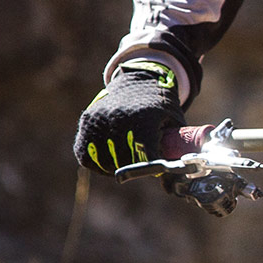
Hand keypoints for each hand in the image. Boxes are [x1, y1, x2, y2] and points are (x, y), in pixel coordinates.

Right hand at [73, 59, 184, 173]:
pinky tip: (111, 158)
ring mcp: (98, 120)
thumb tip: (177, 181)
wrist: (137, 81)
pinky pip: (87, 157)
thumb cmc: (160, 106)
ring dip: (116, 168)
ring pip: (104, 163)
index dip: (151, 168)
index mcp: (144, 118)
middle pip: (124, 162)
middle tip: (142, 164)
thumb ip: (177, 149)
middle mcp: (118, 118)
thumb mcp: (175, 122)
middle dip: (135, 168)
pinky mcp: (85, 124)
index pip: (145, 155)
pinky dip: (99, 163)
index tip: (156, 170)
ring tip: (127, 160)